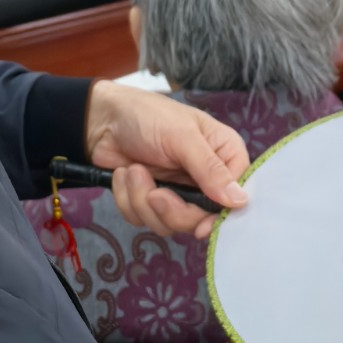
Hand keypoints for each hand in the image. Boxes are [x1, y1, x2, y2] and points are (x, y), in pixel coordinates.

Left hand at [85, 81, 248, 240]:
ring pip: (169, 224)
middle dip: (172, 210)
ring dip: (143, 200)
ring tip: (133, 171)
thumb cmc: (148, 115)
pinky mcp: (150, 201)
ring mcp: (177, 191)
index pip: (236, 196)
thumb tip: (240, 200)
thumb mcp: (181, 136)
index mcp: (223, 155)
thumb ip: (209, 169)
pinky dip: (128, 199)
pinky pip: (143, 219)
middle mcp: (205, 177)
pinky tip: (124, 174)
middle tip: (154, 193)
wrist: (102, 118)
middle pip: (201, 218)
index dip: (220, 215)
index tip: (201, 226)